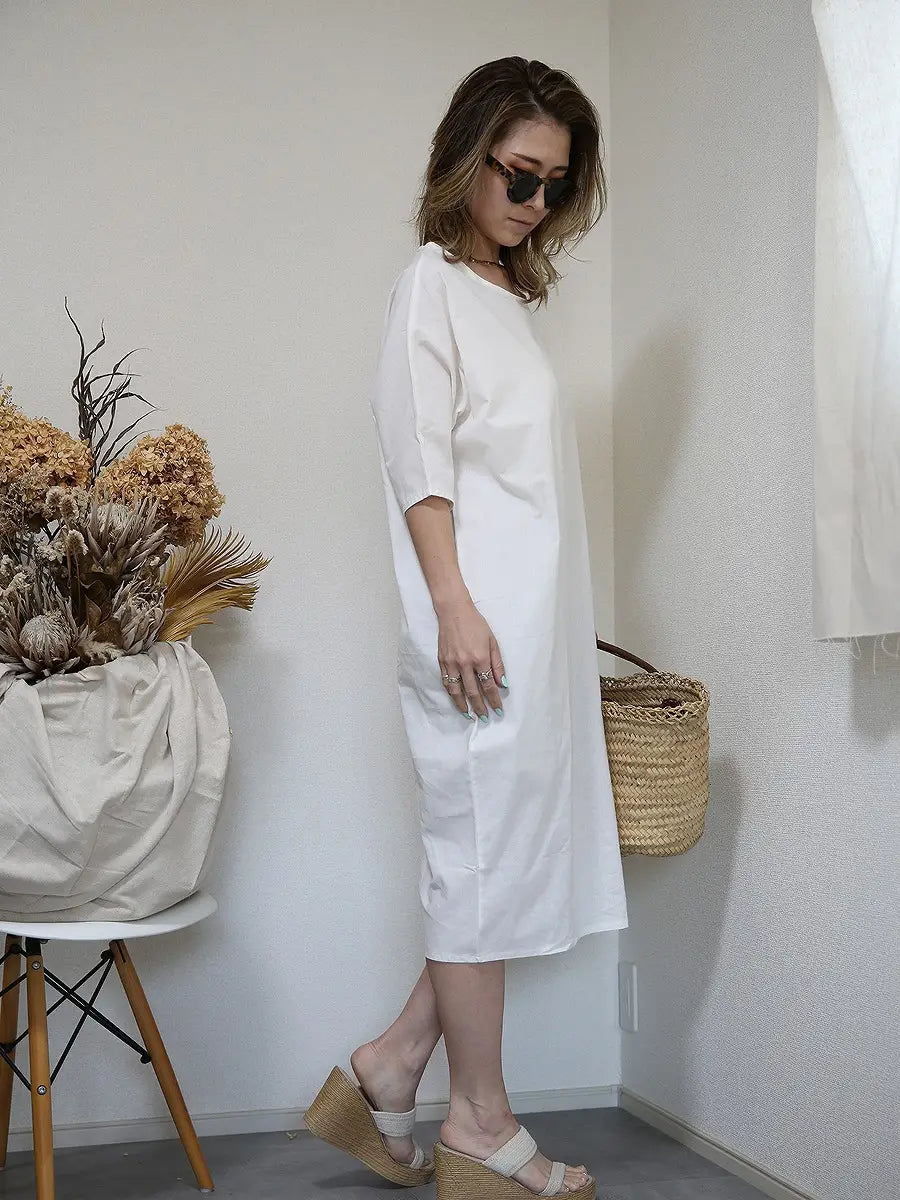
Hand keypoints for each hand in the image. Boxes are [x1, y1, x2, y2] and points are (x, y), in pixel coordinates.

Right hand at [436, 597, 506, 719]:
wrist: (454, 611)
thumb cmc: (476, 624)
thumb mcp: (492, 641)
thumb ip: (497, 664)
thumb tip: (502, 684)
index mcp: (480, 658)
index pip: (488, 685)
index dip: (494, 700)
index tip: (498, 710)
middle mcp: (465, 663)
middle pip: (473, 692)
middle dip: (480, 707)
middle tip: (485, 718)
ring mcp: (451, 663)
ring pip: (457, 691)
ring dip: (463, 705)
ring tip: (468, 715)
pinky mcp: (442, 661)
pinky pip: (446, 682)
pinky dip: (451, 693)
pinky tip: (456, 700)